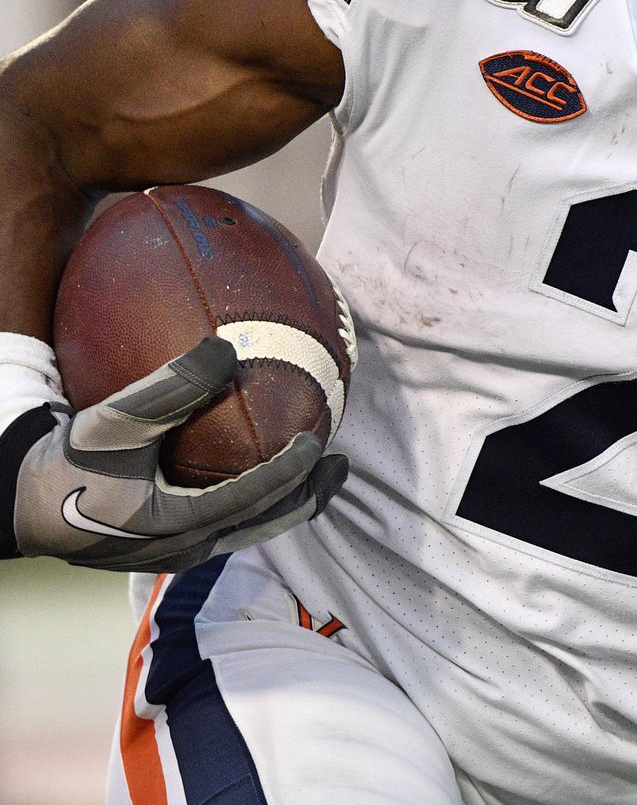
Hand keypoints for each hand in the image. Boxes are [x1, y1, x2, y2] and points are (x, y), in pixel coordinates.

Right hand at [8, 336, 347, 571]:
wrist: (16, 508)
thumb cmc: (62, 466)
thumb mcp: (111, 423)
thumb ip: (168, 388)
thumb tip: (226, 348)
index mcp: (174, 526)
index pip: (251, 498)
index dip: (290, 471)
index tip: (318, 440)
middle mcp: (182, 547)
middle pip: (262, 524)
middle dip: (306, 496)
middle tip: (342, 466)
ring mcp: (173, 551)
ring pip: (246, 529)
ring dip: (284, 500)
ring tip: (315, 470)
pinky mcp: (162, 544)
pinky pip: (223, 521)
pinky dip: (251, 497)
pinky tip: (253, 465)